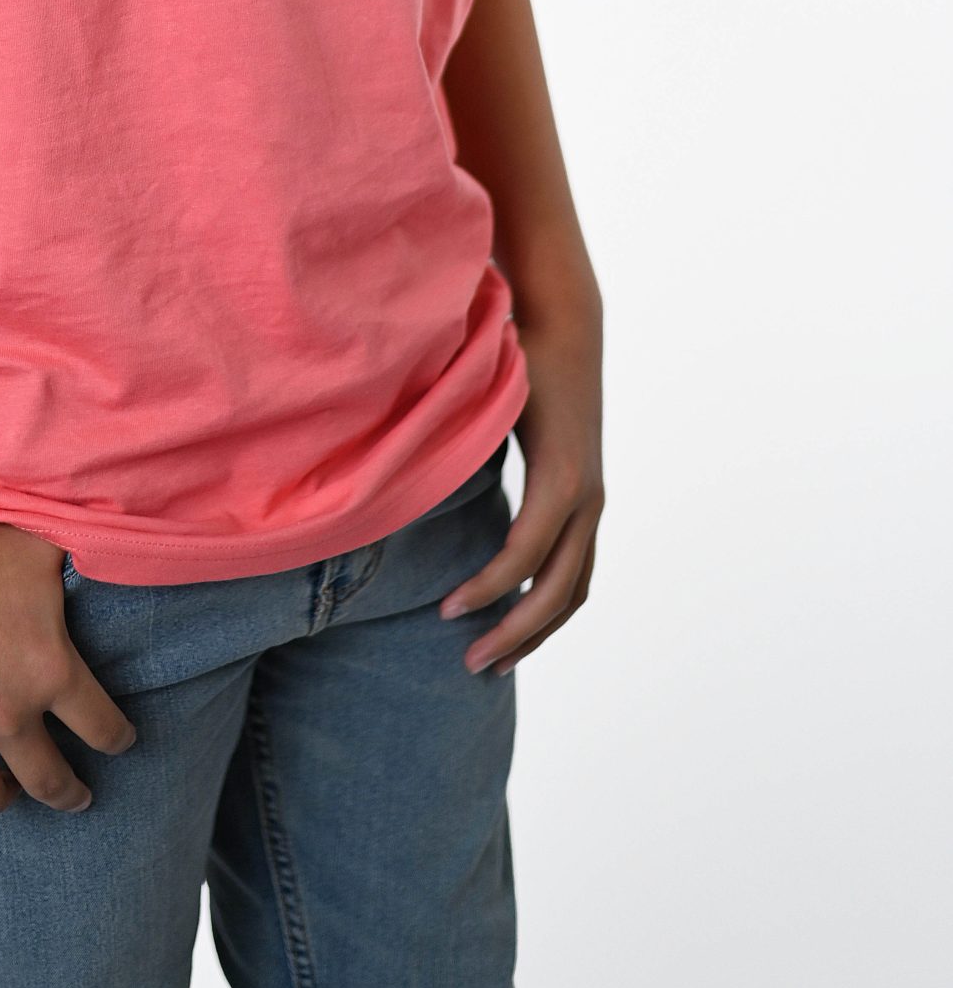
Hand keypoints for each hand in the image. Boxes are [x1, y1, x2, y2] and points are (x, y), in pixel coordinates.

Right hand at [0, 499, 137, 815]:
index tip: (121, 741)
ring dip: (6, 794)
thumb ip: (80, 562)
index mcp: (50, 672)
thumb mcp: (40, 549)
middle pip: (52, 783)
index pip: (105, 729)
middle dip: (72, 793)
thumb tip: (111, 551)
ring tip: (9, 785)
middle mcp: (7, 715)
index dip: (119, 738)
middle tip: (79, 795)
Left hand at [436, 302, 603, 675]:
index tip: (443, 612)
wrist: (566, 324)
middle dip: (514, 633)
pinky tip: (513, 618)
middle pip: (557, 590)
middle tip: (466, 663)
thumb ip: (454, 433)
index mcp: (561, 477)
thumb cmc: (516, 354)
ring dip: (537, 631)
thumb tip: (393, 467)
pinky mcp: (589, 500)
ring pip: (575, 589)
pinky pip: (577, 571)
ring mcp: (594, 501)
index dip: (486, 590)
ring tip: (490, 659)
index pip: (525, 556)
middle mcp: (587, 497)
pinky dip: (550, 604)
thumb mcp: (487, 393)